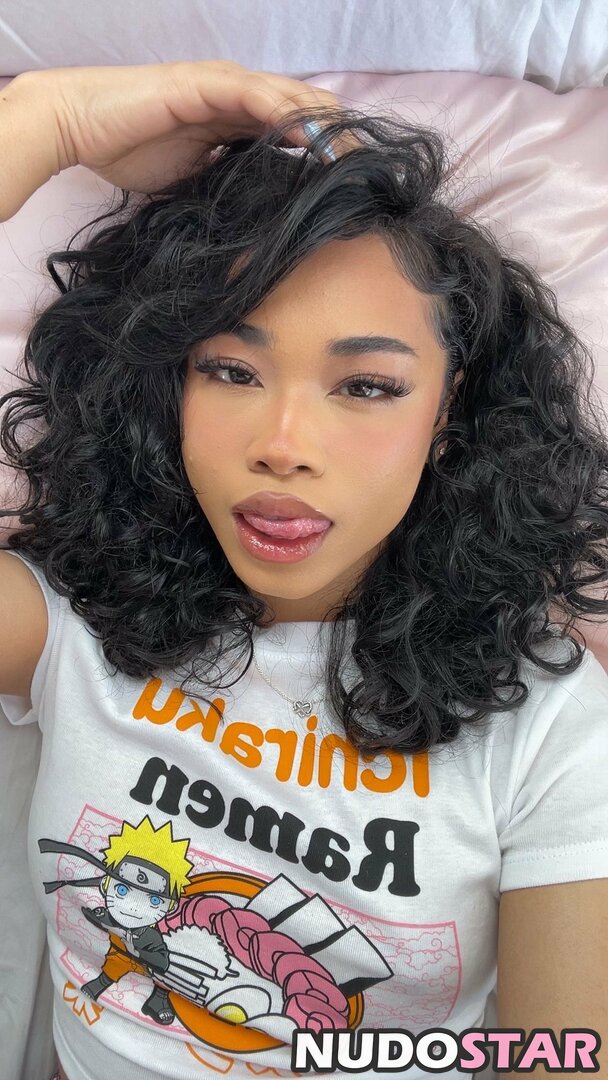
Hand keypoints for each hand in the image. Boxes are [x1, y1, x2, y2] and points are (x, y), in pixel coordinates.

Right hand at [23, 59, 345, 193]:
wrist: (81, 129)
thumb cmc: (132, 154)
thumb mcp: (197, 183)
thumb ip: (233, 190)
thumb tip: (265, 225)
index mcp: (242, 118)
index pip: (301, 133)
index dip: (332, 157)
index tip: (359, 190)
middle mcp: (242, 97)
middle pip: (310, 114)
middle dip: (344, 144)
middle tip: (374, 179)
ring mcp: (228, 86)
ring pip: (295, 101)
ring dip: (331, 131)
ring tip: (359, 163)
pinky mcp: (209, 85)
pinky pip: (262, 99)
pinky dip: (294, 119)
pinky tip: (320, 142)